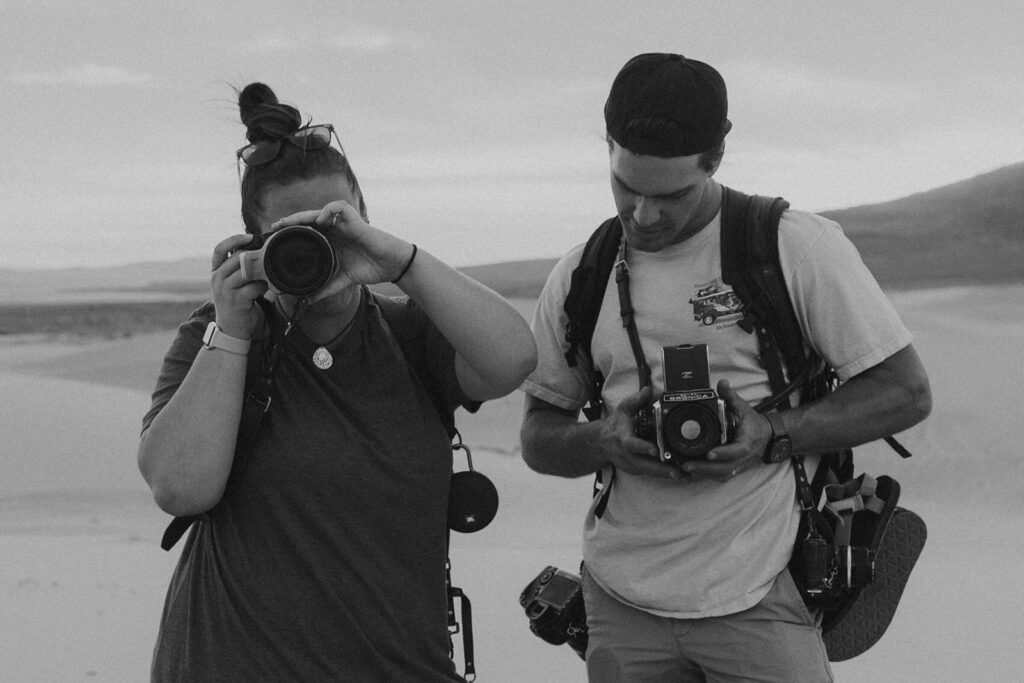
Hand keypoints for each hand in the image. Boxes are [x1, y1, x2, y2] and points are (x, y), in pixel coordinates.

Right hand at [210, 233, 268, 338]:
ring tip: (269, 273)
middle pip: (236, 257)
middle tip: (268, 256)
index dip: (234, 239)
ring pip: (246, 270)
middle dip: (255, 255)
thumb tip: (258, 250)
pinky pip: (253, 286)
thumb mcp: (231, 283)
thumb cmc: (237, 303)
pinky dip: (264, 285)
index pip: (220, 249)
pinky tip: (268, 288)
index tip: (250, 236)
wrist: (231, 330)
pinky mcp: (236, 300)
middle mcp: (217, 278)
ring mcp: (225, 289)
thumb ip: (238, 268)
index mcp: (216, 271)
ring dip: (261, 270)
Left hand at [270, 201, 413, 303]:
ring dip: (303, 215)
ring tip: (290, 222)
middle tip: (274, 228)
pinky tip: (320, 220)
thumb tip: (309, 301)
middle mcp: (335, 230)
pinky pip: (338, 208)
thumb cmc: (370, 268)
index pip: (307, 232)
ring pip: (319, 211)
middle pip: (308, 220)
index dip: (291, 233)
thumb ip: (327, 288)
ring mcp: (344, 223)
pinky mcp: (355, 220)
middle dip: (290, 222)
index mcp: (331, 241)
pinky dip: (328, 211)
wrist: (391, 265)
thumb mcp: (344, 280)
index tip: (275, 239)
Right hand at [598, 387, 683, 479]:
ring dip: (667, 474)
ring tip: (685, 476)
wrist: (601, 443)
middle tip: (678, 472)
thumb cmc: (616, 425)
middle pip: (644, 465)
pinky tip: (681, 476)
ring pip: (650, 472)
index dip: (643, 448)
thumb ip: (636, 400)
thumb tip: (648, 390)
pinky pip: (652, 473)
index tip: (655, 450)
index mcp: (623, 438)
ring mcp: (632, 464)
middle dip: (661, 469)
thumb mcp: (623, 409)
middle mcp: (627, 454)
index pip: (632, 444)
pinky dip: (665, 475)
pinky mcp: (636, 470)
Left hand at [680, 379, 771, 481]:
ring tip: (685, 468)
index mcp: (747, 441)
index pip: (738, 450)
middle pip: (726, 468)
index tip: (709, 454)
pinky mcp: (734, 469)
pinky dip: (707, 476)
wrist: (766, 437)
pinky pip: (721, 476)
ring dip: (704, 474)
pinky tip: (693, 473)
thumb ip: (731, 396)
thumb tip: (722, 383)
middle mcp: (744, 457)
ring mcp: (739, 465)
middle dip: (706, 468)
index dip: (724, 453)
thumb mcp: (743, 407)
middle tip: (687, 464)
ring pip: (722, 475)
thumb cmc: (753, 423)